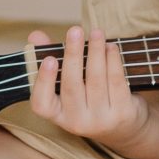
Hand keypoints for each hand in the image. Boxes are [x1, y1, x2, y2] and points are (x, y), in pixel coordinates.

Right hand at [24, 26, 151, 149]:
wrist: (124, 128)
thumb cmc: (88, 98)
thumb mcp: (67, 85)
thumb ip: (49, 59)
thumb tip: (34, 35)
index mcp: (57, 116)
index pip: (42, 104)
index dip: (44, 81)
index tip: (49, 59)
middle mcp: (76, 122)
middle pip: (72, 86)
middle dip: (73, 55)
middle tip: (75, 30)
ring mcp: (100, 120)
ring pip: (96, 81)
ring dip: (96, 53)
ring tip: (97, 32)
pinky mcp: (122, 114)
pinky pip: (116, 82)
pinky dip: (113, 61)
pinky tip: (111, 47)